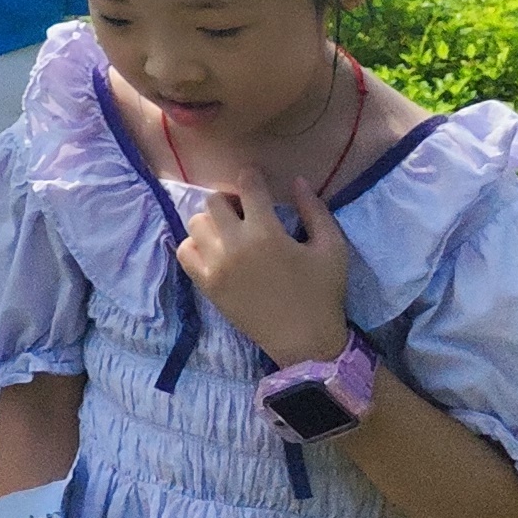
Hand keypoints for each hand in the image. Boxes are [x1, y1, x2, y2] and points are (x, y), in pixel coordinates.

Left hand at [178, 171, 352, 364]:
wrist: (304, 341)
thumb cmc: (323, 293)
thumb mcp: (332, 248)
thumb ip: (315, 210)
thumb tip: (297, 181)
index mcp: (266, 232)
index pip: (247, 187)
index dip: (251, 176)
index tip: (255, 178)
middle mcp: (234, 245)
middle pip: (214, 201)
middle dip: (230, 199)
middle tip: (245, 210)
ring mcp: (215, 266)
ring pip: (196, 223)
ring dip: (211, 220)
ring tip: (230, 231)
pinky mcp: (206, 285)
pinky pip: (184, 251)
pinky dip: (195, 244)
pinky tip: (215, 250)